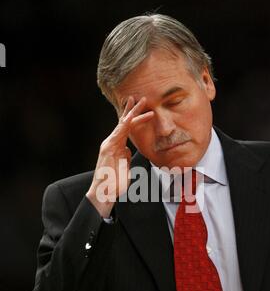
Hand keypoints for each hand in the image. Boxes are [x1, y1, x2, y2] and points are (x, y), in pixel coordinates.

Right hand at [86, 96, 153, 217]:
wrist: (104, 193)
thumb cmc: (114, 184)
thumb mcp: (124, 168)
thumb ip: (126, 158)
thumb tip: (128, 151)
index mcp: (117, 147)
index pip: (126, 129)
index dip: (135, 118)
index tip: (144, 109)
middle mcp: (112, 143)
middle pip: (123, 123)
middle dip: (133, 110)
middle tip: (142, 98)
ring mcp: (109, 145)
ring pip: (123, 125)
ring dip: (132, 113)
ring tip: (141, 102)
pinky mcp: (108, 148)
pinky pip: (118, 134)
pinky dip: (125, 124)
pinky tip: (131, 117)